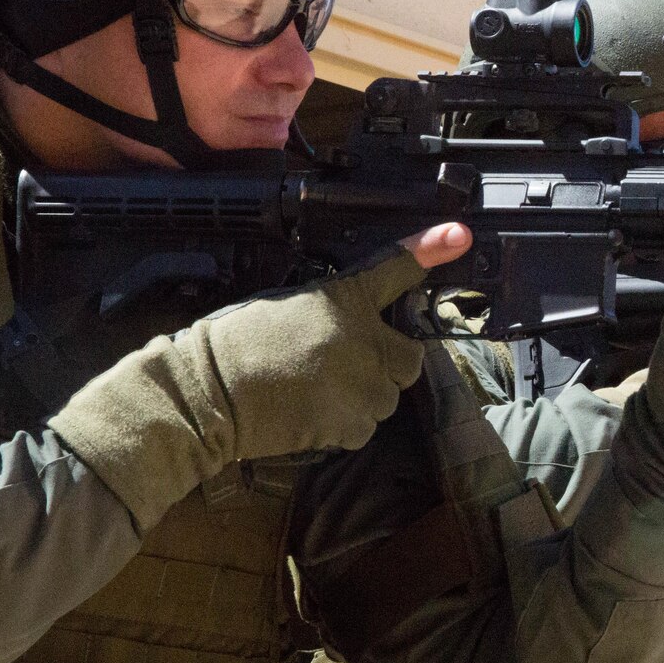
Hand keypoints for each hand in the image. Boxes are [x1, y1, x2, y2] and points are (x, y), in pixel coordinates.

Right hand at [49, 222, 469, 524]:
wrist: (206, 394)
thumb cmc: (233, 344)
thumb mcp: (287, 304)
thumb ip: (335, 312)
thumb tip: (355, 326)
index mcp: (343, 299)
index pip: (394, 269)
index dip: (427, 252)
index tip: (457, 235)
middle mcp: (364, 340)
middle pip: (408, 357)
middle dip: (386, 363)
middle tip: (342, 366)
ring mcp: (363, 384)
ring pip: (387, 396)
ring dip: (365, 396)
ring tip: (314, 391)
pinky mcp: (352, 424)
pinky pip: (365, 426)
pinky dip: (345, 425)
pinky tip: (310, 414)